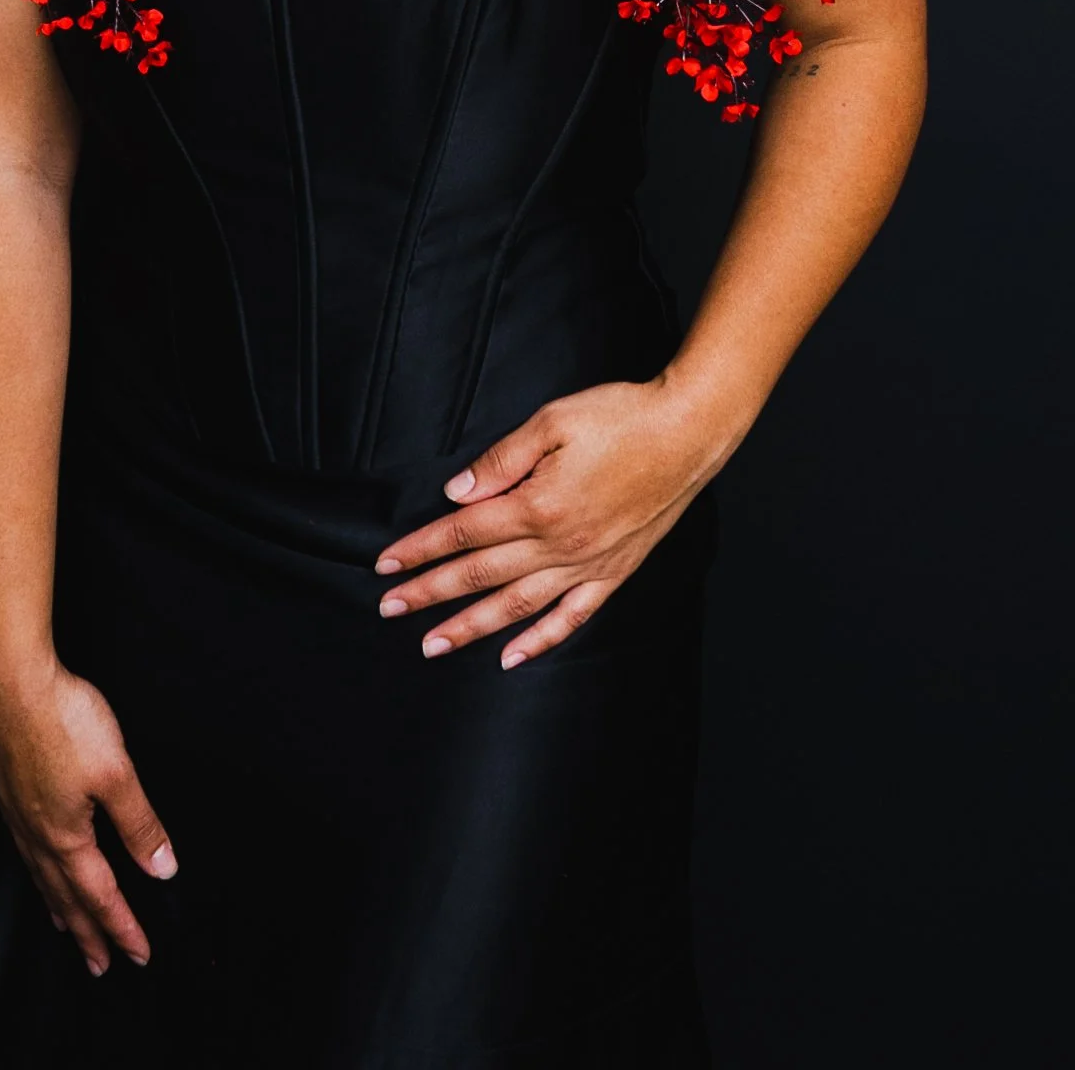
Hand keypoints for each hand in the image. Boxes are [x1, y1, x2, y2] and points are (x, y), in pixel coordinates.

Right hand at [0, 657, 176, 974]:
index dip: (122, 927)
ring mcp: (19, 815)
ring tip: (68, 928)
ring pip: (42, 877)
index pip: (101, 896)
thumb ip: (140, 823)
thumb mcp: (116, 773)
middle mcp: (38, 834)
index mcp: (67, 836)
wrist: (8, 683)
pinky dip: (39, 874)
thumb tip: (162, 866)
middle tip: (99, 966)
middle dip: (87, 934)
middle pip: (66, 898)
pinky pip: (26, 851)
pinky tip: (40, 864)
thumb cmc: (60, 720)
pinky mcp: (8, 792)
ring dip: (60, 908)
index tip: (138, 954)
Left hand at [374, 375, 726, 668]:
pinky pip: (571, 617)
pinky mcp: (615, 571)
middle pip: (480, 575)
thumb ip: (501, 460)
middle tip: (389, 609)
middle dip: (429, 593)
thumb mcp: (552, 421)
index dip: (420, 550)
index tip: (386, 566)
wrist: (688, 431)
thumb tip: (457, 493)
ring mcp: (589, 564)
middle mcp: (560, 545)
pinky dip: (540, 641)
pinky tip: (513, 657)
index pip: (463, 533)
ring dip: (471, 627)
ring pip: (517, 606)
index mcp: (538, 505)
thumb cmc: (622, 417)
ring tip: (433, 644)